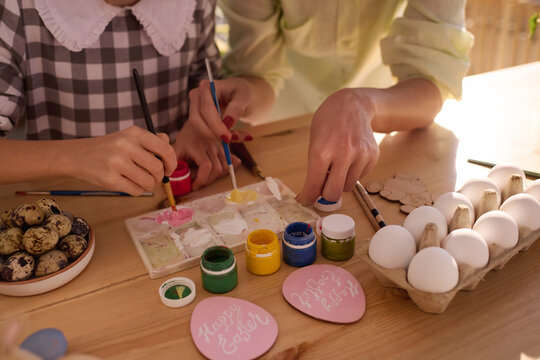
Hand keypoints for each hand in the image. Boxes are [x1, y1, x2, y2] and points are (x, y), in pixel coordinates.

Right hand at [69, 126, 176, 195]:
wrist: (78, 155)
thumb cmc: (110, 148)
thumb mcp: (129, 137)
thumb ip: (152, 140)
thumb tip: (169, 147)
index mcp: (134, 133)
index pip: (165, 149)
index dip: (171, 162)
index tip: (168, 169)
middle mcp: (126, 146)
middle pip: (157, 168)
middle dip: (158, 177)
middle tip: (153, 177)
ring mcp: (117, 163)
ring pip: (148, 182)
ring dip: (148, 185)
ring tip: (140, 181)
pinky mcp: (110, 179)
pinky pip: (136, 191)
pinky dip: (137, 190)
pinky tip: (129, 184)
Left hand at [174, 120, 242, 189]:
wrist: (200, 119)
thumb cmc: (187, 136)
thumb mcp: (177, 148)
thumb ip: (175, 162)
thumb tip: (171, 177)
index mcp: (198, 147)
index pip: (206, 166)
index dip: (201, 179)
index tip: (194, 185)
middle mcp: (212, 147)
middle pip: (216, 170)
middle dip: (207, 181)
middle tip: (198, 183)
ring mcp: (220, 147)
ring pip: (225, 167)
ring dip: (216, 177)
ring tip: (206, 178)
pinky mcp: (225, 148)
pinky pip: (231, 161)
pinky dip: (227, 169)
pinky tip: (218, 172)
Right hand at [188, 77, 256, 141]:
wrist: (240, 94)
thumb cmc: (242, 92)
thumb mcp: (245, 98)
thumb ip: (236, 109)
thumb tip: (227, 123)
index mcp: (208, 86)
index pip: (206, 108)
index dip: (215, 125)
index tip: (227, 137)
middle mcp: (197, 95)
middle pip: (196, 119)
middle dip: (212, 133)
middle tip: (229, 140)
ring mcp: (194, 106)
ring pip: (197, 127)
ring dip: (214, 136)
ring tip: (236, 137)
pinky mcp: (197, 116)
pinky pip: (202, 130)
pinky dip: (216, 136)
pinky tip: (233, 137)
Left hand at [296, 89, 379, 204]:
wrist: (352, 105)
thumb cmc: (328, 124)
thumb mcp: (314, 142)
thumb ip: (314, 169)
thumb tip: (313, 195)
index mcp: (322, 151)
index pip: (314, 185)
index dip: (307, 197)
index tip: (305, 201)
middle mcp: (343, 154)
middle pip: (333, 193)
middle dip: (326, 194)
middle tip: (323, 187)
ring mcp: (360, 155)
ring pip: (347, 187)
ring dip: (340, 182)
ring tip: (338, 164)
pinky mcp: (372, 156)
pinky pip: (360, 178)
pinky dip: (352, 174)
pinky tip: (350, 158)